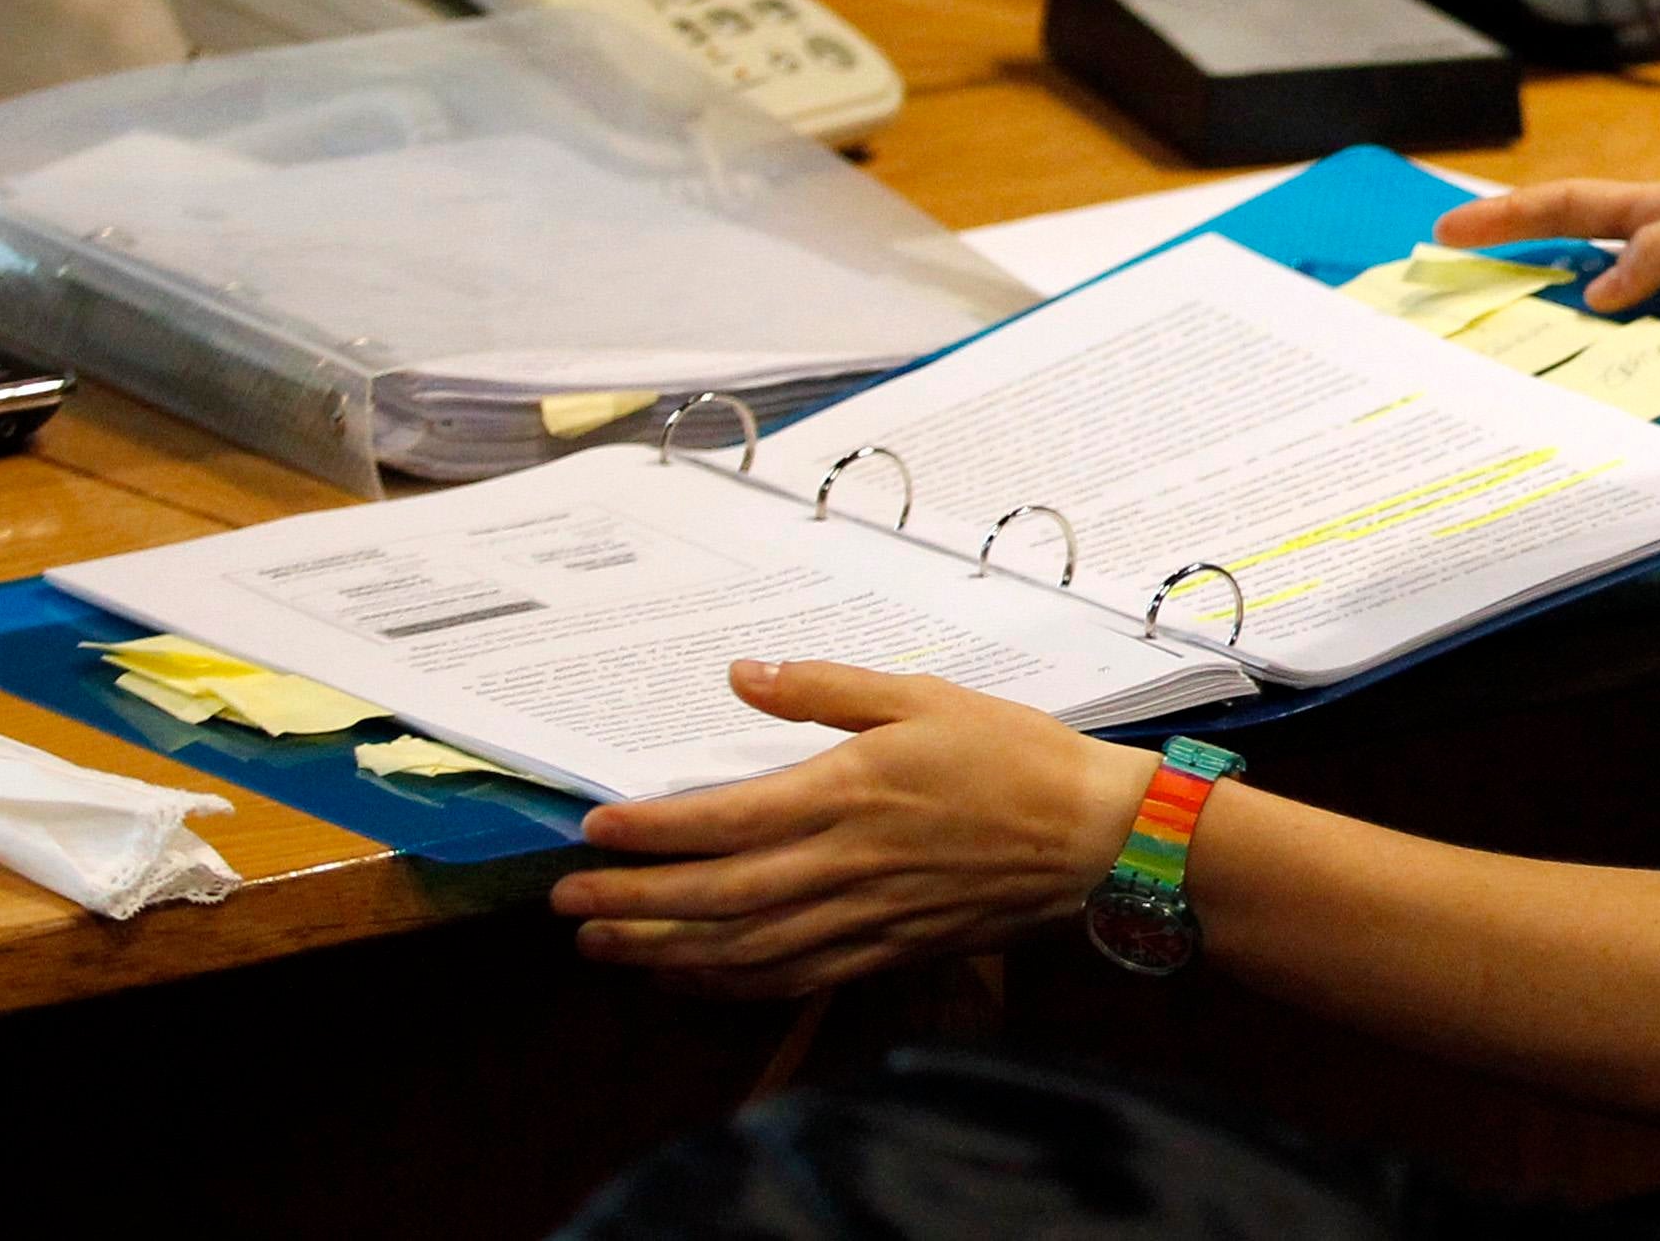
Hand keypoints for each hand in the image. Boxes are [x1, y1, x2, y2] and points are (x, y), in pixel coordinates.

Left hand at [552, 660, 1154, 996]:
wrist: (1092, 837)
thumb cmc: (1011, 754)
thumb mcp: (921, 694)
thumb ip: (826, 687)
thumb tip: (743, 674)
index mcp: (850, 792)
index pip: (726, 819)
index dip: (652, 831)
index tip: (592, 830)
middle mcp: (846, 864)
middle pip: (717, 897)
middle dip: (633, 903)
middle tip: (566, 903)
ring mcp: (864, 917)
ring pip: (744, 950)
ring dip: (665, 952)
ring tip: (605, 945)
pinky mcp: (886, 950)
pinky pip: (792, 978)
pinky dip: (730, 985)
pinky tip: (690, 978)